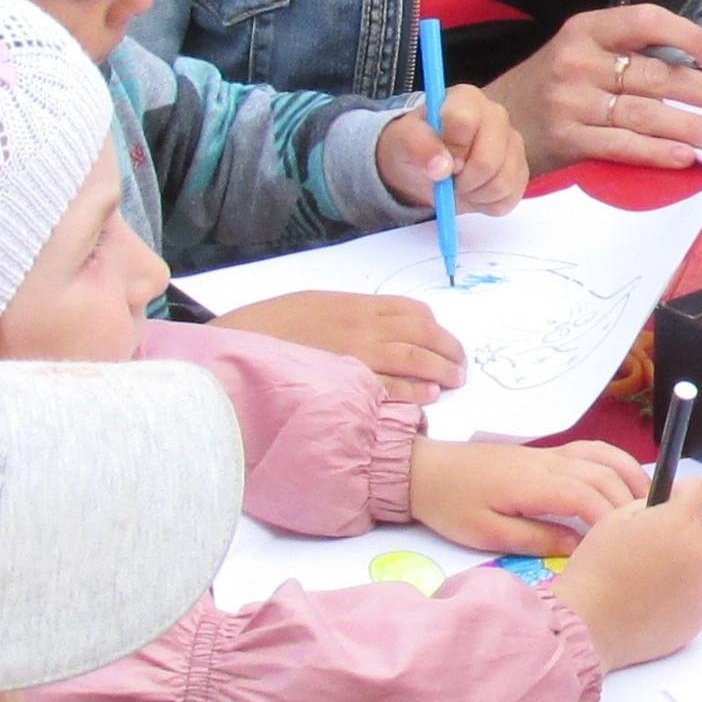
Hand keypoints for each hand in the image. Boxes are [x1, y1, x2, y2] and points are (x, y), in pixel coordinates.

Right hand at [215, 292, 465, 402]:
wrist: (241, 345)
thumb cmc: (272, 325)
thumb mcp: (314, 304)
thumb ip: (348, 313)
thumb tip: (378, 324)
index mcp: (355, 304)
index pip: (412, 310)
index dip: (435, 327)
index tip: (444, 340)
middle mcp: (362, 325)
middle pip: (422, 333)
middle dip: (448, 349)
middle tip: (460, 365)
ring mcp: (356, 353)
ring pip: (415, 358)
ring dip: (441, 370)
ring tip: (455, 381)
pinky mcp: (347, 381)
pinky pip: (390, 386)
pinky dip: (414, 391)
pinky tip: (429, 397)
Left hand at [382, 90, 531, 218]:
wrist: (427, 167)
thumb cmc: (417, 146)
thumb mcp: (403, 141)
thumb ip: (417, 145)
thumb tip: (441, 167)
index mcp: (467, 99)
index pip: (464, 122)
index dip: (450, 150)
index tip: (440, 160)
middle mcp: (496, 116)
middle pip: (488, 160)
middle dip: (463, 180)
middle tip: (448, 180)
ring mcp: (513, 144)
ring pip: (501, 183)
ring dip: (473, 194)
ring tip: (459, 184)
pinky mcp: (521, 171)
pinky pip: (509, 198)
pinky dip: (486, 204)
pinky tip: (474, 191)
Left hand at [408, 438, 650, 552]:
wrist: (425, 470)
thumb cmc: (452, 505)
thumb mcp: (487, 533)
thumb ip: (536, 538)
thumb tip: (579, 545)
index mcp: (532, 484)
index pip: (586, 495)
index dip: (610, 518)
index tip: (626, 542)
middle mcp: (548, 462)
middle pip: (603, 475)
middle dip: (630, 502)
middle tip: (651, 530)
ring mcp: (550, 453)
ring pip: (603, 457)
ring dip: (631, 476)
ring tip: (651, 505)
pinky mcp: (547, 452)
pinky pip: (592, 450)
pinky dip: (616, 462)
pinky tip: (626, 480)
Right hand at [492, 5, 701, 172]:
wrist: (489, 122)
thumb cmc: (549, 86)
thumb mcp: (578, 52)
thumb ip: (626, 53)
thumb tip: (695, 67)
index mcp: (585, 30)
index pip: (644, 21)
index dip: (685, 34)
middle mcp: (578, 62)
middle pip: (655, 75)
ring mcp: (571, 102)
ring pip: (645, 114)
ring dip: (693, 126)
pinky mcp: (567, 140)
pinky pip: (622, 146)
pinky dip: (657, 152)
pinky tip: (686, 157)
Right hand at [539, 475, 701, 668]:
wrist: (589, 625)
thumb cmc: (595, 570)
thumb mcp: (614, 520)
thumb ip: (649, 507)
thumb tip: (667, 506)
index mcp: (679, 523)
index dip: (688, 494)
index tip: (673, 503)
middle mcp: (699, 553)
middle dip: (694, 528)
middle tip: (664, 540)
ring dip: (686, 564)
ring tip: (649, 579)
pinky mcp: (700, 617)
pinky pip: (697, 596)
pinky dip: (681, 595)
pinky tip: (651, 603)